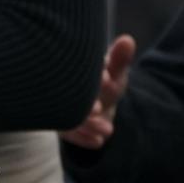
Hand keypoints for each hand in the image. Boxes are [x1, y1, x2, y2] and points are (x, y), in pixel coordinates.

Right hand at [63, 35, 133, 149]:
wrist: (96, 104)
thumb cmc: (105, 82)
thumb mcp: (115, 71)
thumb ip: (120, 58)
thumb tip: (128, 41)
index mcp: (71, 68)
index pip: (75, 70)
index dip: (92, 75)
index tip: (106, 80)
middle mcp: (59, 85)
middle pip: (67, 95)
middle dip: (84, 103)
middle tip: (100, 110)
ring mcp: (55, 105)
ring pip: (65, 116)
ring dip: (85, 124)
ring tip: (108, 130)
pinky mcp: (57, 124)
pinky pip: (65, 133)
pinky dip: (82, 138)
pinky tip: (98, 142)